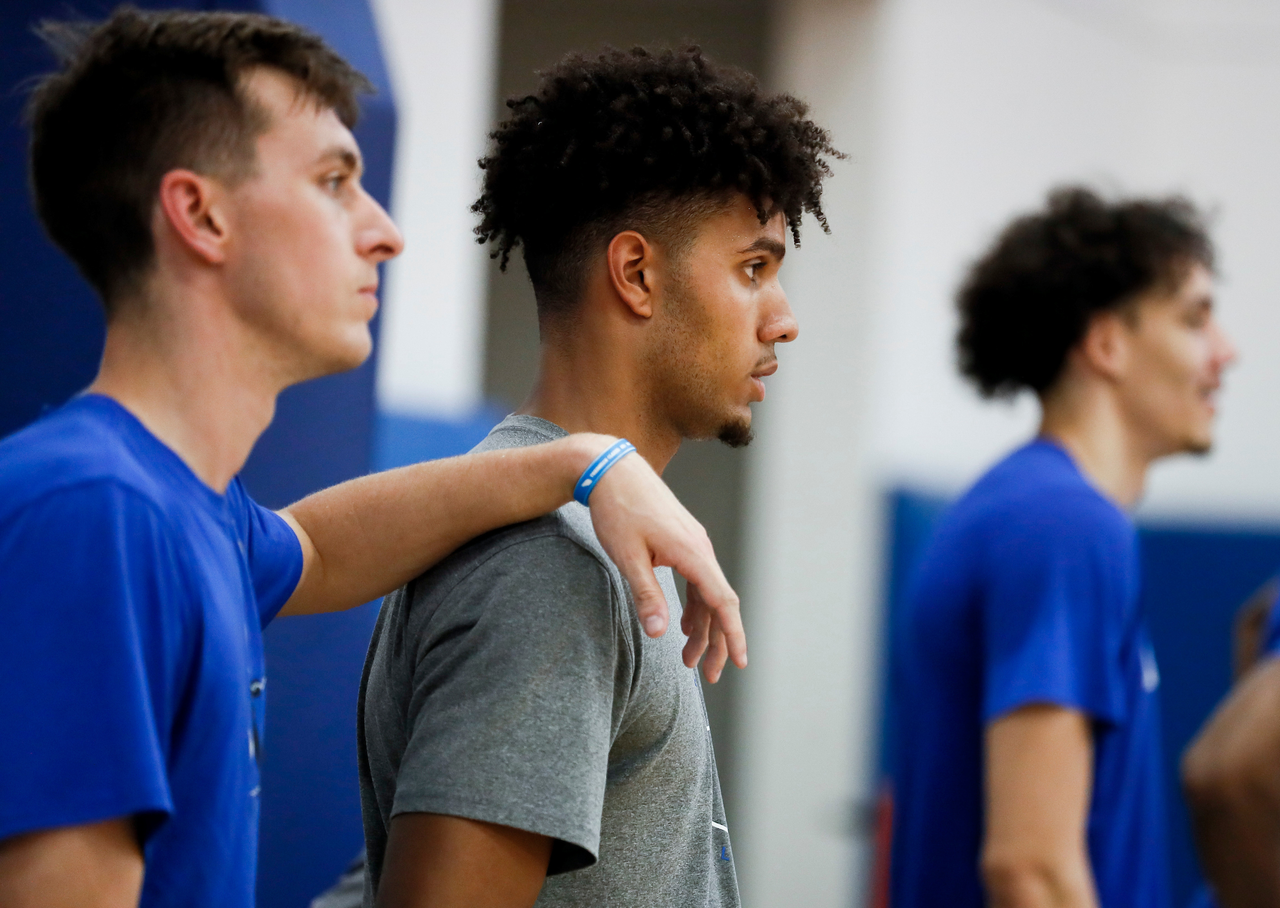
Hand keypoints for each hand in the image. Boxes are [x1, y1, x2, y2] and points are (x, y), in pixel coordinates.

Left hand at [586, 451, 745, 682]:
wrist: (612, 470)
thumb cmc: (617, 510)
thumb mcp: (627, 556)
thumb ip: (647, 595)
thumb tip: (660, 633)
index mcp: (692, 552)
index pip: (722, 601)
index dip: (733, 635)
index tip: (740, 663)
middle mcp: (700, 548)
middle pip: (719, 603)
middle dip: (717, 642)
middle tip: (708, 675)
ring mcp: (693, 544)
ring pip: (708, 594)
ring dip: (703, 628)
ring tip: (689, 660)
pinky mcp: (683, 542)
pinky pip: (698, 581)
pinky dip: (694, 607)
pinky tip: (685, 626)